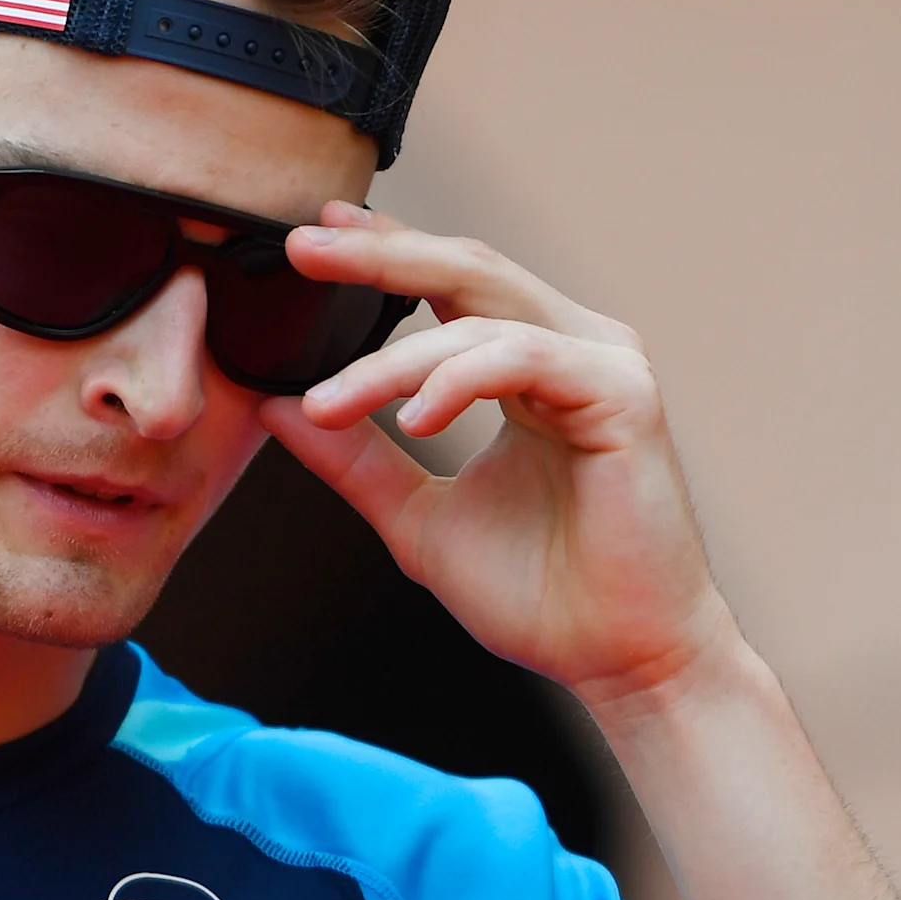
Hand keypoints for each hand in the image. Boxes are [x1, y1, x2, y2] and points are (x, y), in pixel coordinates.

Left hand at [264, 203, 735, 706]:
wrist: (618, 661)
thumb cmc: (542, 596)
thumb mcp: (419, 519)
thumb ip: (357, 460)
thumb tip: (278, 409)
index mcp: (528, 366)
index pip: (449, 285)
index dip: (384, 251)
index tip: (311, 238)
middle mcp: (570, 349)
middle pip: (467, 270)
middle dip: (379, 255)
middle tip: (304, 247)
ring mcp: (601, 365)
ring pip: (481, 315)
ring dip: (394, 357)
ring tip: (331, 402)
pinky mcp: (623, 395)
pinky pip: (523, 356)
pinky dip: (457, 380)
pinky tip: (414, 418)